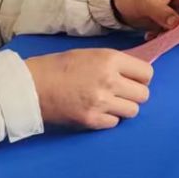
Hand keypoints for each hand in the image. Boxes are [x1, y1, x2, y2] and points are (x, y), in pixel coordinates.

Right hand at [25, 49, 151, 129]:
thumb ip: (115, 64)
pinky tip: (96, 111)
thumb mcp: (91, 55)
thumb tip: (134, 74)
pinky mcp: (91, 120)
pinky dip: (108, 119)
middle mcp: (110, 81)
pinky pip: (115, 123)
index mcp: (110, 60)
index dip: (141, 77)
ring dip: (123, 108)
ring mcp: (101, 103)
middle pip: (143, 94)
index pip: (147, 73)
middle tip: (121, 93)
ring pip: (133, 111)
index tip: (133, 80)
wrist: (31, 86)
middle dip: (134, 94)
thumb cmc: (59, 67)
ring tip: (108, 103)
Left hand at [109, 0, 178, 32]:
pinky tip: (151, 36)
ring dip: (173, 35)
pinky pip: (175, 33)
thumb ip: (162, 12)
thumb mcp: (145, 2)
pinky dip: (165, 37)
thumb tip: (177, 24)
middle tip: (165, 36)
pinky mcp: (171, 21)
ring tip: (155, 36)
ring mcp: (178, 11)